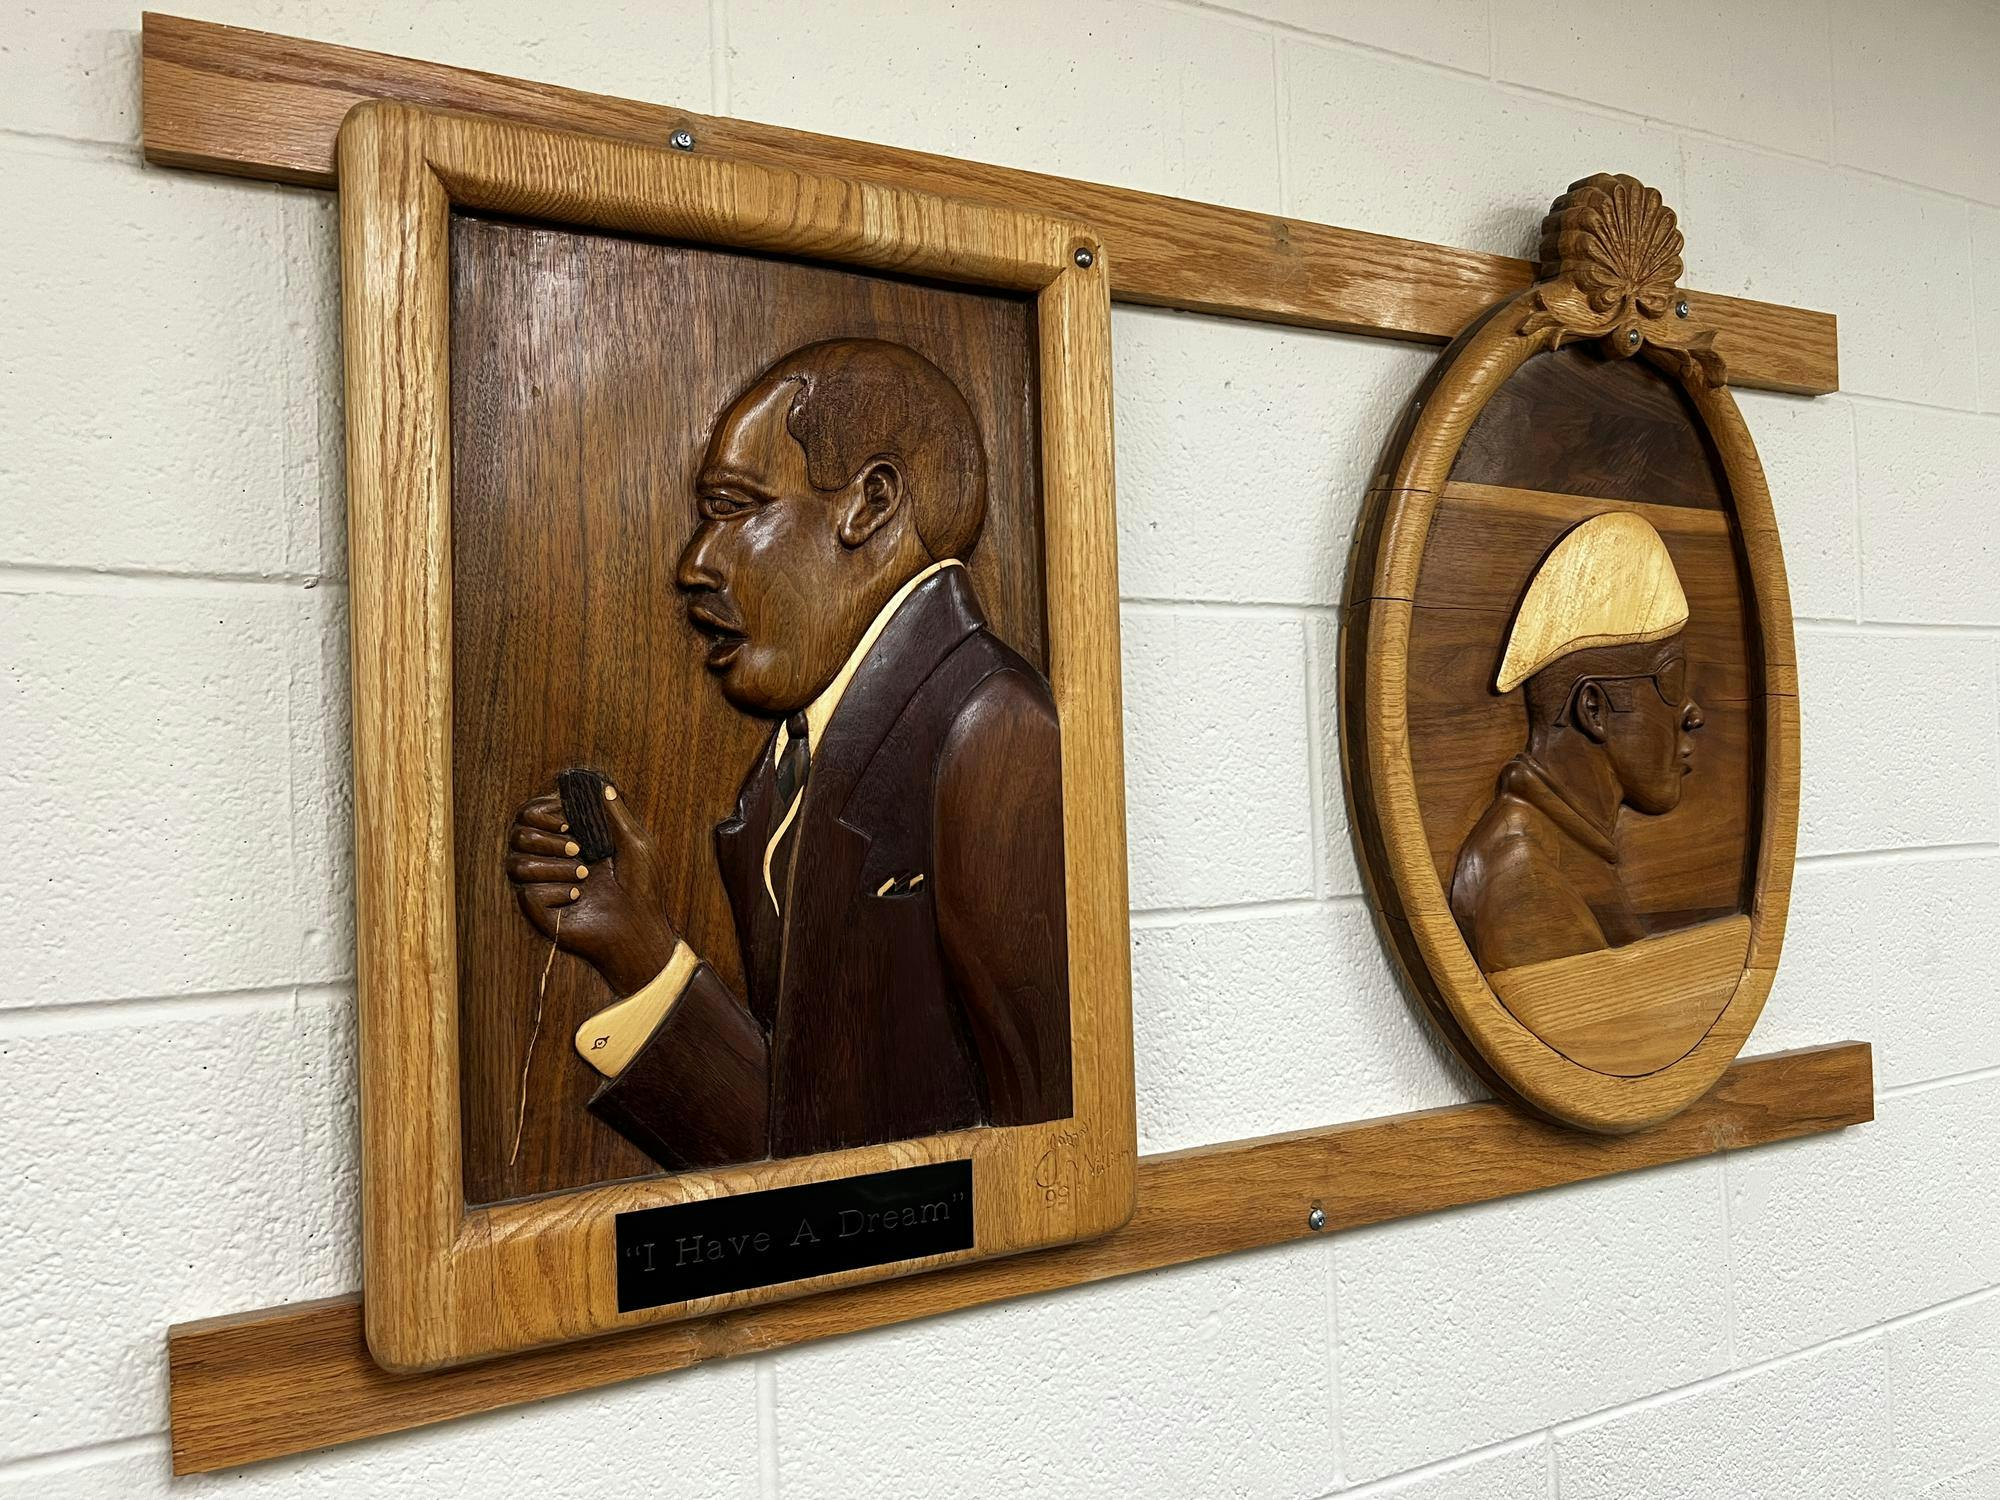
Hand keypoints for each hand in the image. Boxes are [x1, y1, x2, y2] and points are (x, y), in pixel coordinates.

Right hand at [505, 782, 678, 994]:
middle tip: (579, 850)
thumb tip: (601, 784)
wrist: (639, 928)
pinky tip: (577, 899)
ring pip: (518, 864)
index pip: (529, 813)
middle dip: (548, 840)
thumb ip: (615, 813)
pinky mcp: (537, 911)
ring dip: (554, 868)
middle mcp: (548, 859)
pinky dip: (557, 893)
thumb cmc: (641, 887)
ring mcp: (540, 885)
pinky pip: (528, 894)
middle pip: (517, 834)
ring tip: (584, 877)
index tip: (567, 821)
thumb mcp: (635, 844)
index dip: (541, 812)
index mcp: (566, 838)